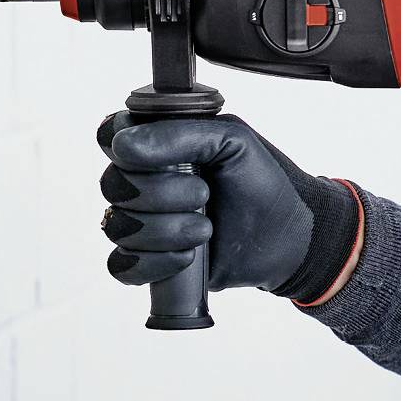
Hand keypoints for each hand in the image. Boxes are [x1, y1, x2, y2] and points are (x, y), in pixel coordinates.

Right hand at [96, 111, 359, 303]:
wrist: (289, 236)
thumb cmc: (263, 181)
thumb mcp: (232, 140)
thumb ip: (180, 133)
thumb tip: (125, 145)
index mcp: (158, 143)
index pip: (110, 135)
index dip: (125, 148)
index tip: (163, 160)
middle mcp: (143, 181)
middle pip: (113, 185)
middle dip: (162, 194)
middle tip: (205, 194)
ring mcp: (143, 221)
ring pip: (118, 226)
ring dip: (166, 230)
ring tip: (206, 229)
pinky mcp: (149, 261)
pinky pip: (121, 266)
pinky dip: (153, 263)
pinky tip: (187, 257)